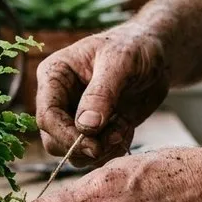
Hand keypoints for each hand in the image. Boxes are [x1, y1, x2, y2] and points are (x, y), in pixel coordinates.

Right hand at [37, 20, 169, 166]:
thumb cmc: (134, 46)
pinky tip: (125, 129)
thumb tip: (85, 127)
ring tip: (123, 128)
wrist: (154, 54)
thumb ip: (101, 94)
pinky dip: (111, 150)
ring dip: (101, 150)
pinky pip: (93, 155)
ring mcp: (74, 117)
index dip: (66, 135)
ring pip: (73, 153)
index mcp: (54, 76)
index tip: (95, 146)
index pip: (47, 116)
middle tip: (115, 137)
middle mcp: (58, 99)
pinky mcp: (92, 131)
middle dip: (84, 147)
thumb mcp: (121, 62)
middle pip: (54, 140)